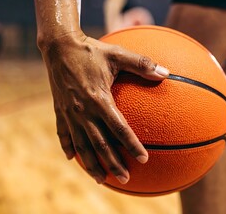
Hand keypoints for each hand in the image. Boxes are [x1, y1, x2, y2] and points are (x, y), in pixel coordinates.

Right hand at [39, 31, 168, 184]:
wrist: (59, 46)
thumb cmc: (91, 49)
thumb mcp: (117, 53)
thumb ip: (141, 64)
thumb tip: (166, 72)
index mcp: (99, 99)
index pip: (119, 128)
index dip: (132, 145)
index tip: (144, 159)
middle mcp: (83, 111)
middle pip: (100, 144)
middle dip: (113, 164)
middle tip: (126, 179)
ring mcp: (69, 113)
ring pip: (81, 145)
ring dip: (91, 164)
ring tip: (100, 180)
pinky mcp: (59, 111)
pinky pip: (63, 134)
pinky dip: (67, 147)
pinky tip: (72, 160)